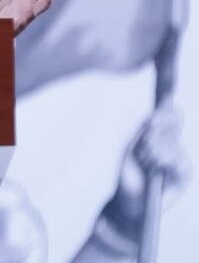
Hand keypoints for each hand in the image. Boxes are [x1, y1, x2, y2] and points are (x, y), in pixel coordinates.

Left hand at [102, 104, 190, 237]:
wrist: (128, 201)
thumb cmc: (127, 174)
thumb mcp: (128, 147)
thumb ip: (139, 131)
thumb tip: (149, 116)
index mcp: (159, 134)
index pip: (170, 114)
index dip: (166, 111)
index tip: (156, 113)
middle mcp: (172, 144)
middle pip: (173, 123)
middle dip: (156, 131)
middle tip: (143, 146)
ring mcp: (180, 158)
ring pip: (173, 141)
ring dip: (155, 150)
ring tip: (145, 162)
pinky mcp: (184, 174)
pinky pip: (179, 160)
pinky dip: (164, 161)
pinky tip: (155, 168)